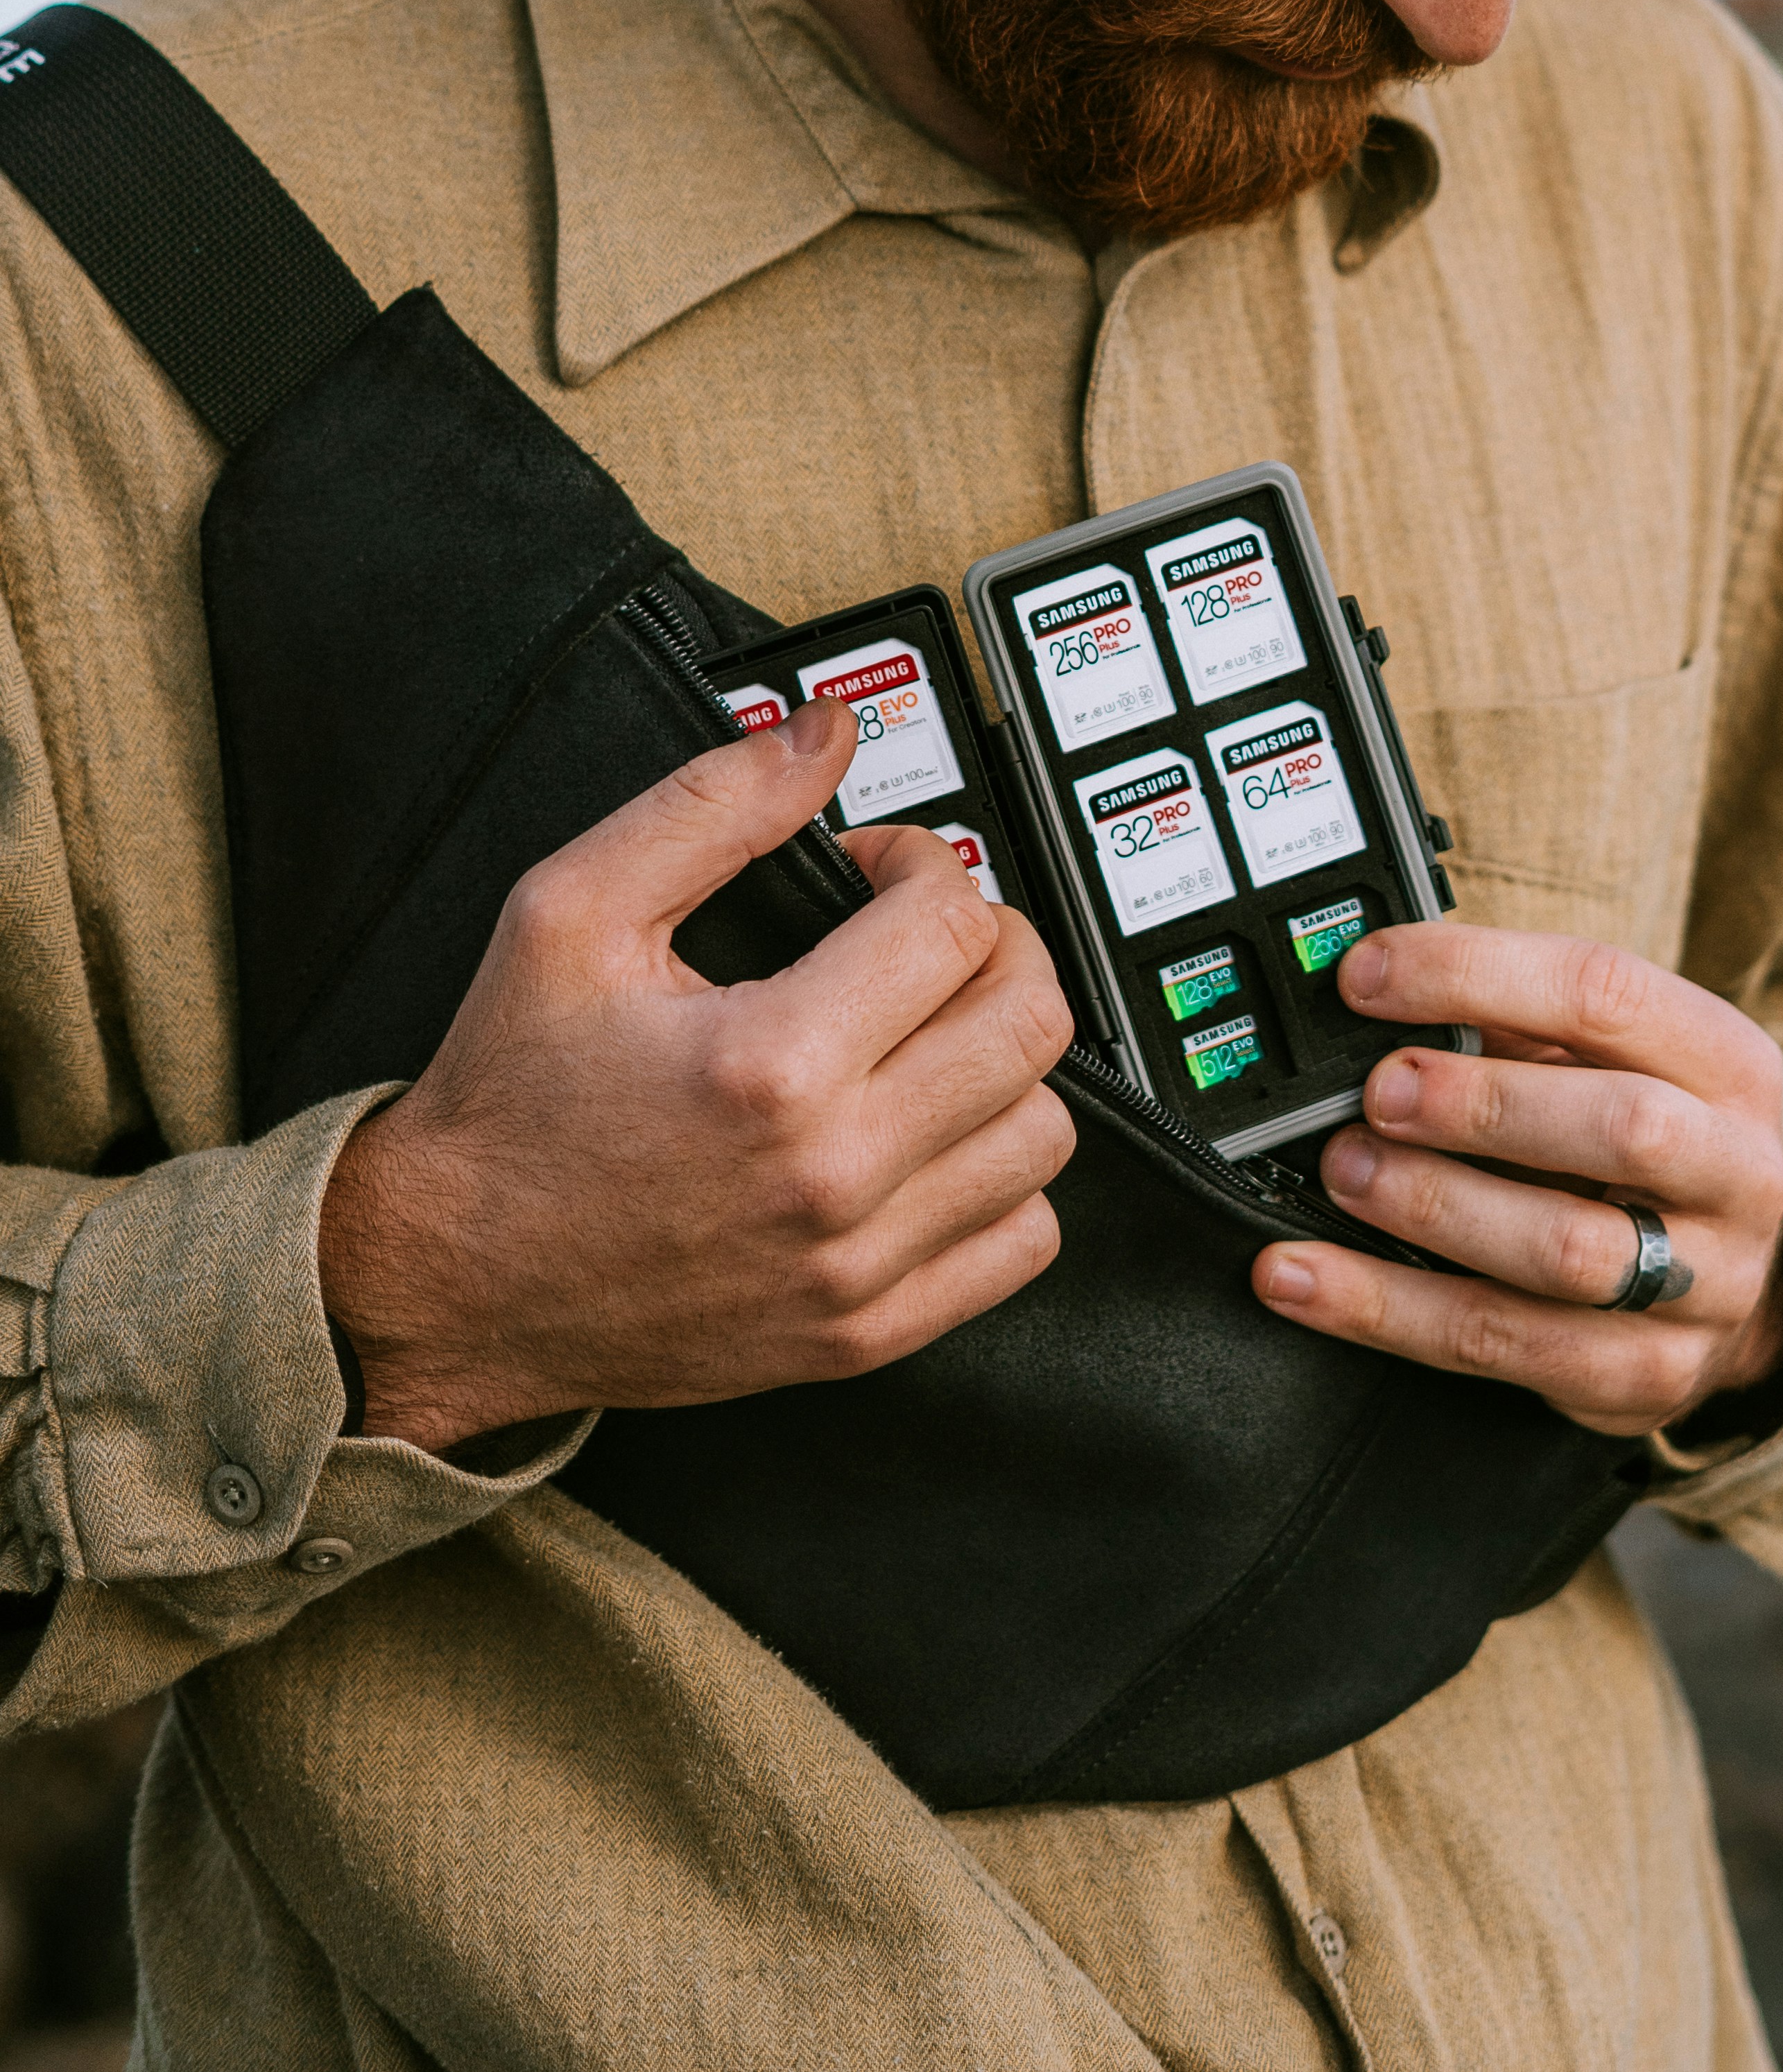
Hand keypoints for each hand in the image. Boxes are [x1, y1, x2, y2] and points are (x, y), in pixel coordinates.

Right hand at [317, 700, 1075, 1451]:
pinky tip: (936, 1135)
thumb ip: (713, 805)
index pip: (954, 921)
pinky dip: (1002, 1177)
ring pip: (1043, 1132)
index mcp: (771, 1063)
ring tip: (929, 1033)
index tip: (878, 871)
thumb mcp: (573, 910)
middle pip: (1031, 1021)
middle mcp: (832, 1173)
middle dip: (993, 942)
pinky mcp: (861, 1334)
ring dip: (1005, 1060)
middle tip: (926, 934)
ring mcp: (856, 1266)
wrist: (451, 1278)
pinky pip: (1019, 1243)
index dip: (925, 863)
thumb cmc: (507, 1104)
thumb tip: (822, 736)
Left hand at [1250, 923, 1782, 1437]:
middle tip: (1376, 1094)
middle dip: (1481, 1104)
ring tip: (1341, 1174)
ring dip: (1434, 1209)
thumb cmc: (1640, 1142)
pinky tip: (1305, 1279)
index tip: (1367, 976)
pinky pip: (1504, 1348)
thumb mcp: (1606, 1060)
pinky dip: (1386, 1311)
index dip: (1476, 974)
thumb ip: (1511, 1024)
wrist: (1733, 1280)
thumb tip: (1370, 991)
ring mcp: (1705, 1289)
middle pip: (1622, 1127)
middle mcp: (1737, 1173)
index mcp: (1727, 1062)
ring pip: (1566, 1253)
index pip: (1607, 993)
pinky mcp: (1645, 1378)